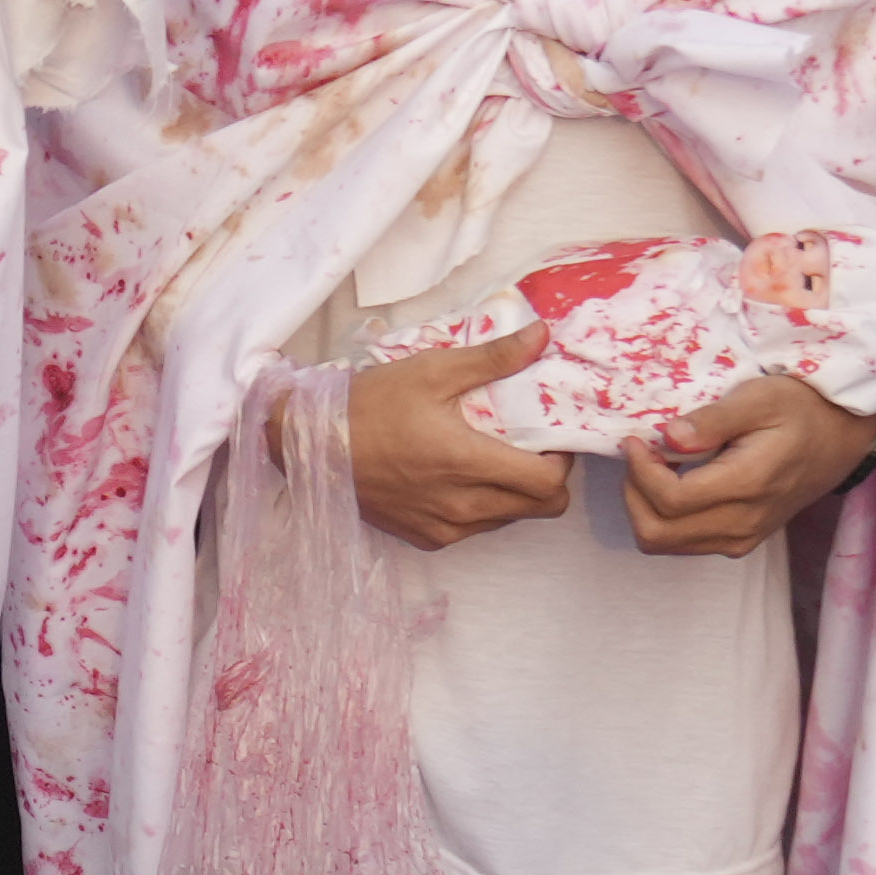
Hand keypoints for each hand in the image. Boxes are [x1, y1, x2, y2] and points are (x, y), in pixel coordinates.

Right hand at [347, 328, 577, 548]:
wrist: (313, 446)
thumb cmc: (370, 405)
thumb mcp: (432, 370)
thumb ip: (493, 358)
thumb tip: (542, 336)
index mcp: (467, 462)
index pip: (548, 484)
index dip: (562, 463)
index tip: (551, 440)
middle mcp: (461, 505)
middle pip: (540, 509)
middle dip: (547, 481)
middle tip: (531, 450)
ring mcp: (443, 527)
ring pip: (509, 520)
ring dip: (515, 495)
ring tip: (495, 460)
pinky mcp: (426, 538)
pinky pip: (475, 531)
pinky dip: (483, 509)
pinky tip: (462, 479)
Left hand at [625, 371, 875, 556]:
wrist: (840, 440)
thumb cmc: (801, 409)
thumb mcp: (760, 397)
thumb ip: (714, 419)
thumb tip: (669, 437)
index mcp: (747, 485)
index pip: (670, 499)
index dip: (639, 471)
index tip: (635, 440)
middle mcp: (741, 524)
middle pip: (657, 532)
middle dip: (634, 492)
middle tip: (639, 455)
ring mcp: (740, 539)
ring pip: (664, 542)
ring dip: (644, 506)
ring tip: (653, 465)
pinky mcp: (738, 542)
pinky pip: (681, 542)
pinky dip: (662, 516)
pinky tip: (673, 480)